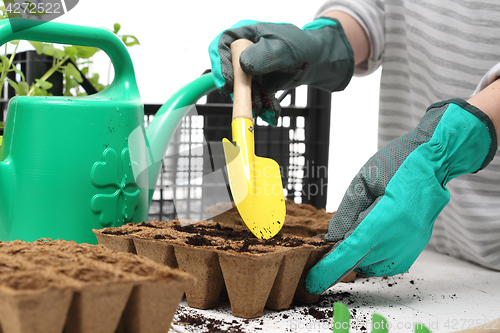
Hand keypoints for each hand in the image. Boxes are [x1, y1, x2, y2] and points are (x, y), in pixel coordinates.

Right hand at [209, 17, 353, 124]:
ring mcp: (249, 69)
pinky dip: (262, 107)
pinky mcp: (256, 83)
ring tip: (267, 110)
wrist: (315, 61)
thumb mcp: (283, 48)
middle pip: (228, 71)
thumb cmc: (301, 46)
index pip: (222, 46)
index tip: (226, 83)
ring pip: (241, 89)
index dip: (220, 65)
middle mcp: (243, 51)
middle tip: (246, 102)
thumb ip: (264, 55)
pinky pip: (253, 97)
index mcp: (245, 33)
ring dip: (252, 102)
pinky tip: (272, 112)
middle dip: (237, 90)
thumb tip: (243, 64)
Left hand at [305, 99, 496, 294]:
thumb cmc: (397, 164)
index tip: (312, 282)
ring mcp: (409, 248)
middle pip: (356, 261)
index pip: (351, 252)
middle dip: (339, 255)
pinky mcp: (413, 252)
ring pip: (368, 265)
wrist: (434, 163)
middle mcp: (400, 239)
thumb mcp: (363, 181)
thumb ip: (345, 213)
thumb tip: (332, 240)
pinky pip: (382, 263)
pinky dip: (370, 253)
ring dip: (357, 252)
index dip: (329, 270)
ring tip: (365, 223)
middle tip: (332, 237)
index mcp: (386, 218)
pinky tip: (374, 233)